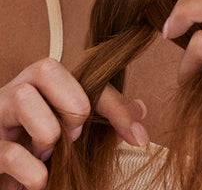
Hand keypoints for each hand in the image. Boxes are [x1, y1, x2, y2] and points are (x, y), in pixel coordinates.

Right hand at [0, 58, 148, 189]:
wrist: (4, 169)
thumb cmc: (44, 142)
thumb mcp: (78, 126)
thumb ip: (108, 114)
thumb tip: (141, 112)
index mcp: (45, 80)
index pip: (84, 75)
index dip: (115, 106)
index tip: (134, 136)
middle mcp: (17, 88)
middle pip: (46, 69)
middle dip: (72, 105)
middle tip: (74, 136)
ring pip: (24, 99)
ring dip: (47, 136)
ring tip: (48, 154)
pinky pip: (11, 153)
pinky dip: (34, 173)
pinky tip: (37, 179)